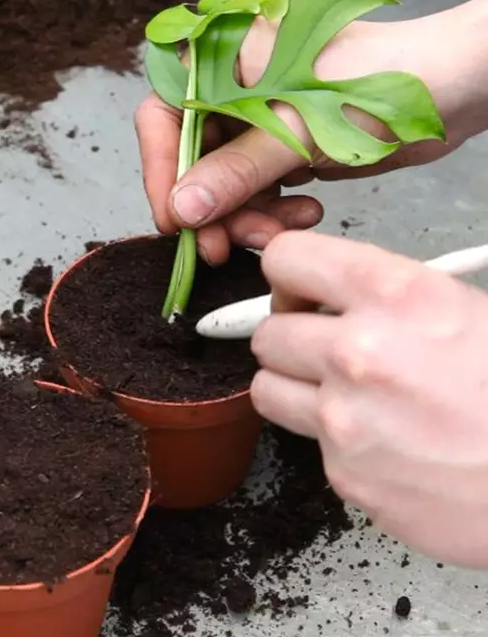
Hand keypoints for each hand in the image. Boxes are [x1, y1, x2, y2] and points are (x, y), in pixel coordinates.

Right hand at [135, 10, 474, 264]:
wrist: (456, 86)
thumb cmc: (386, 77)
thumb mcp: (298, 129)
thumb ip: (236, 172)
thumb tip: (184, 208)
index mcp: (224, 59)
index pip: (163, 117)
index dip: (162, 171)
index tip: (175, 219)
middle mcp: (235, 86)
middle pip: (193, 157)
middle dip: (212, 207)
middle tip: (223, 247)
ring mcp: (259, 118)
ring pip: (225, 181)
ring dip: (246, 216)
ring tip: (277, 231)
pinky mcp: (284, 144)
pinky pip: (257, 188)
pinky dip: (273, 210)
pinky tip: (303, 213)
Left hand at [251, 231, 487, 567]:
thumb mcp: (471, 310)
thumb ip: (393, 295)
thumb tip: (336, 292)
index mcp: (398, 294)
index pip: (288, 259)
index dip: (291, 277)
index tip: (304, 292)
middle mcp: (359, 351)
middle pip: (267, 332)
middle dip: (293, 339)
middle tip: (327, 349)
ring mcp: (345, 418)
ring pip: (268, 389)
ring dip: (296, 389)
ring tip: (345, 395)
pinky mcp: (345, 475)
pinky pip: (310, 445)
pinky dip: (337, 443)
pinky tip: (387, 442)